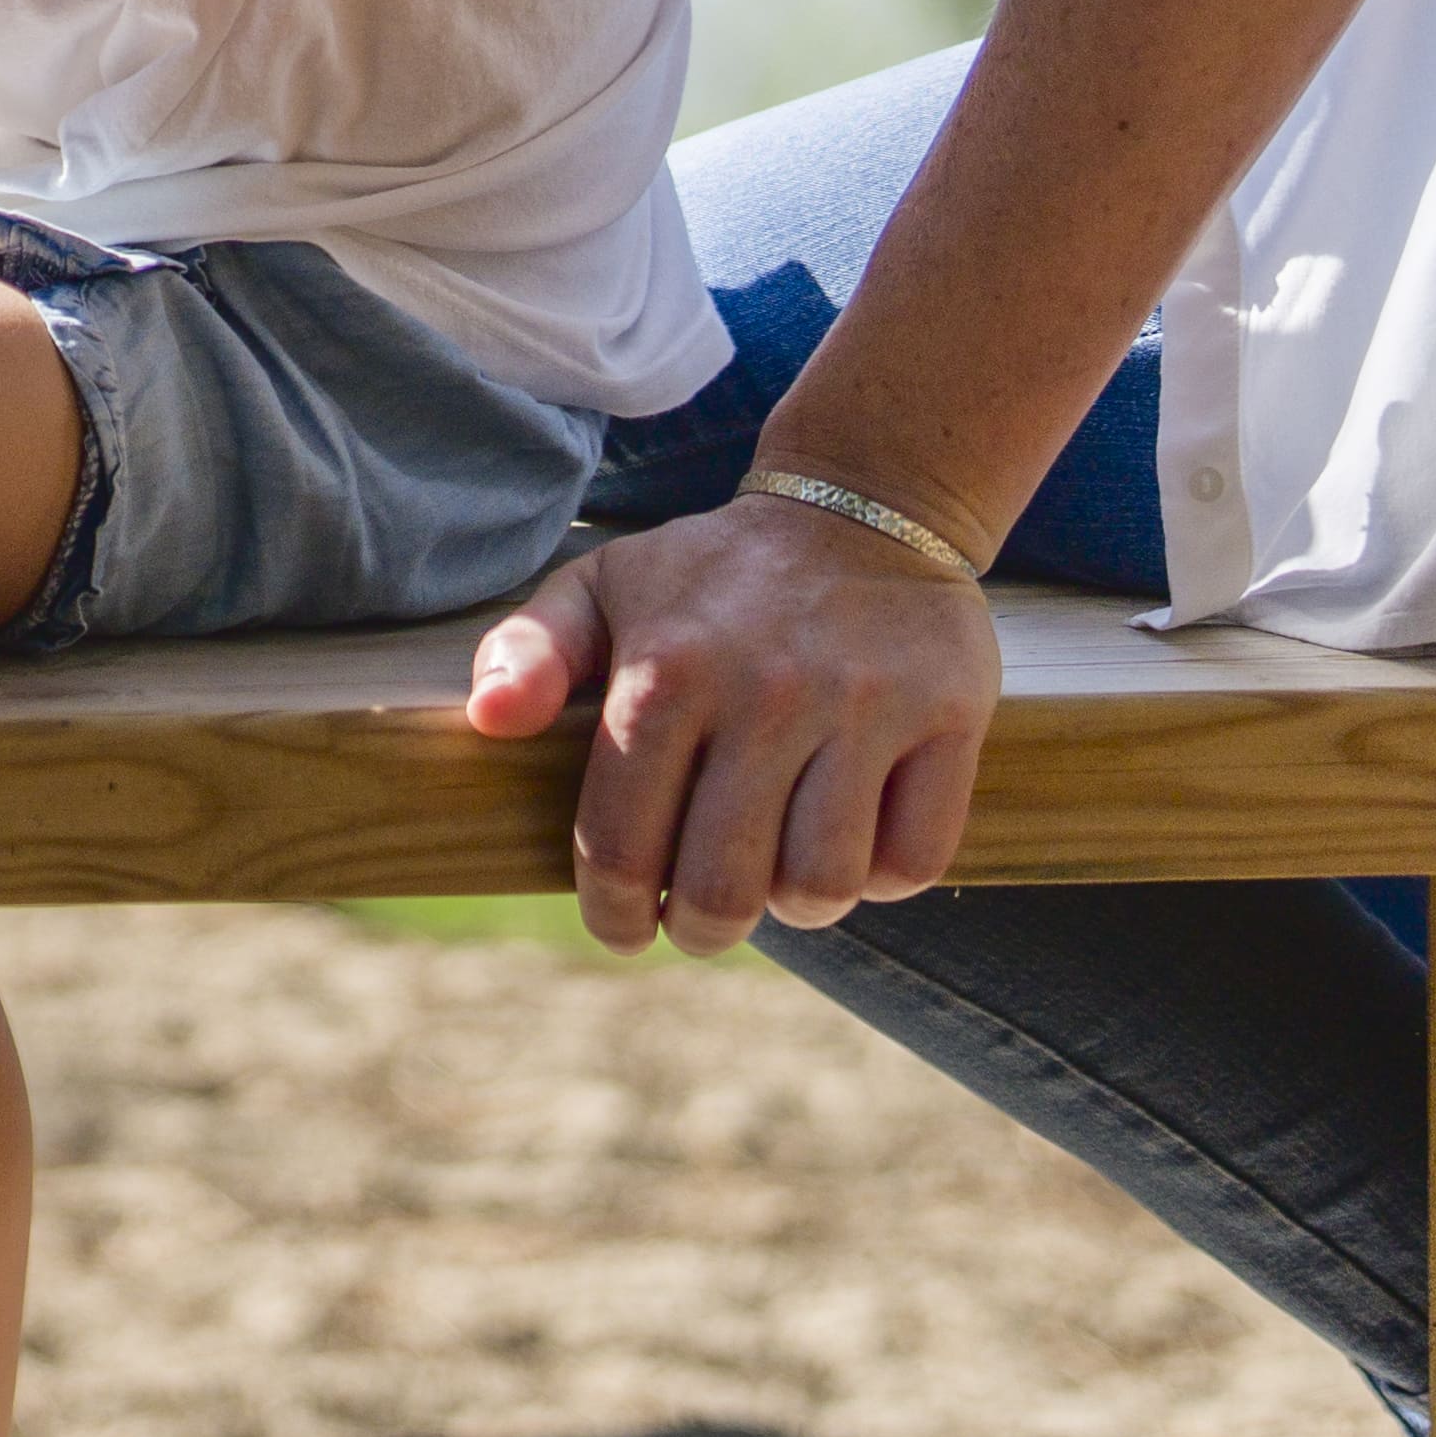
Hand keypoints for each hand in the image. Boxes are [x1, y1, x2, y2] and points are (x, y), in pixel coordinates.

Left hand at [459, 494, 999, 954]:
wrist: (864, 506)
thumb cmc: (713, 574)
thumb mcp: (602, 586)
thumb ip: (529, 651)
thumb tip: (486, 721)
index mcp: (665, 671)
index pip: (621, 845)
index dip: (614, 914)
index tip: (623, 930)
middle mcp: (764, 691)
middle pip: (724, 886)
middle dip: (703, 929)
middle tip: (701, 921)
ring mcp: (862, 705)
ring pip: (823, 884)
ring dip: (797, 907)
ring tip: (779, 878)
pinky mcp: (949, 715)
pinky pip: (914, 856)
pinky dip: (883, 877)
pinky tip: (854, 843)